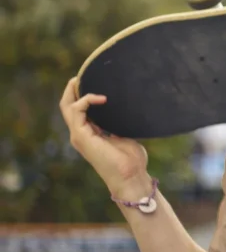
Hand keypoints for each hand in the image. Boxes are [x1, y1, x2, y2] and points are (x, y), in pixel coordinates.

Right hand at [59, 78, 150, 197]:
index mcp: (90, 134)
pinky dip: (86, 100)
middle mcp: (81, 134)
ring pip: (67, 107)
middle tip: (81, 76)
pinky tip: (101, 98)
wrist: (130, 176)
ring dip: (73, 91)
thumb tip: (126, 110)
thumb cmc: (132, 160)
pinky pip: (76, 111)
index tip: (92, 81)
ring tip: (82, 79)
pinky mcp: (81, 136)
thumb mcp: (125, 136)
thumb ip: (120, 125)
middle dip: (72, 90)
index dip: (81, 95)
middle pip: (67, 107)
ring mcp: (79, 135)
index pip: (78, 111)